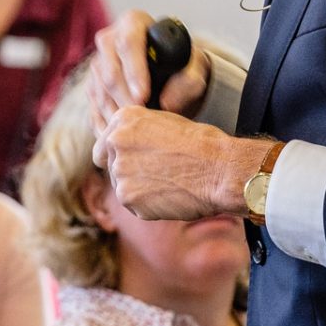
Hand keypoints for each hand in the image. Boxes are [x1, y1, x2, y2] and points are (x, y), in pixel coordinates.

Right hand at [87, 11, 209, 136]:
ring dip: (114, 113)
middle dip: (123, 97)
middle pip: (108, 70)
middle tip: (140, 118)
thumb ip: (189, 81)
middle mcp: (109, 39)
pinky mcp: (91, 86)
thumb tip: (166, 102)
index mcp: (134, 23)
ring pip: (98, 91)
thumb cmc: (183, 67)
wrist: (170, 76)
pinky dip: (105, 124)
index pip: (128, 43)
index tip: (143, 96)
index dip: (133, 71)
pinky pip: (93, 107)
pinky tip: (120, 135)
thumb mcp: (194, 70)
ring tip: (133, 130)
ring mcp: (97, 63)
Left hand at [96, 106, 258, 220]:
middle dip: (129, 173)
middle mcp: (115, 142)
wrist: (219, 170)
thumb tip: (120, 148)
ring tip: (168, 183)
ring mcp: (119, 172)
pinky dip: (149, 206)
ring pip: (122, 188)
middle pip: (111, 167)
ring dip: (139, 190)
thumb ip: (136, 133)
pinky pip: (134, 206)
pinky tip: (170, 195)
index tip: (136, 162)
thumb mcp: (164, 124)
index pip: (105, 144)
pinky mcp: (128, 198)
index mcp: (122, 119)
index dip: (120, 155)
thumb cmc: (200, 144)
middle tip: (158, 175)